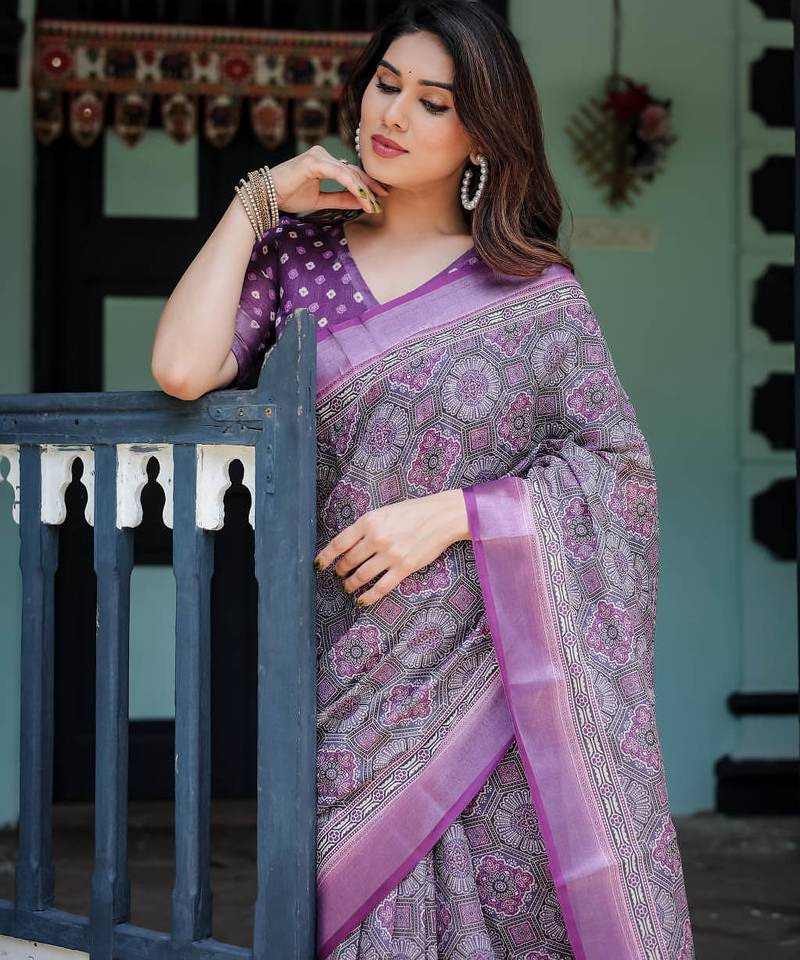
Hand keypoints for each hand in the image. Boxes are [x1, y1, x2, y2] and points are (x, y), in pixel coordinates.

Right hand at [268, 144, 389, 216]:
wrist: (266, 196)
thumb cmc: (288, 196)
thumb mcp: (320, 200)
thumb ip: (340, 198)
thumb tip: (360, 202)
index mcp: (324, 162)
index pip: (350, 172)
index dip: (366, 185)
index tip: (379, 198)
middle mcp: (323, 155)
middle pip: (353, 170)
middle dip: (370, 187)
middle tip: (382, 200)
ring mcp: (318, 156)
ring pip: (348, 172)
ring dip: (363, 189)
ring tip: (373, 203)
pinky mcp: (313, 162)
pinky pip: (339, 174)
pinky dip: (352, 186)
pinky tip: (362, 197)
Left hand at [314, 490, 468, 606]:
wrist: (441, 517)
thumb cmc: (412, 512)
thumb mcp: (384, 512)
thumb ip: (366, 528)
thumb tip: (347, 546)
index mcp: (369, 521)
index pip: (339, 543)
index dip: (326, 557)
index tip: (319, 565)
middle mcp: (377, 538)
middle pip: (349, 561)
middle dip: (340, 570)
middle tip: (339, 574)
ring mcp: (390, 555)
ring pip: (362, 576)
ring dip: (351, 584)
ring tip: (348, 587)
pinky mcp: (404, 568)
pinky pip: (381, 587)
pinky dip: (369, 596)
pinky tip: (362, 600)